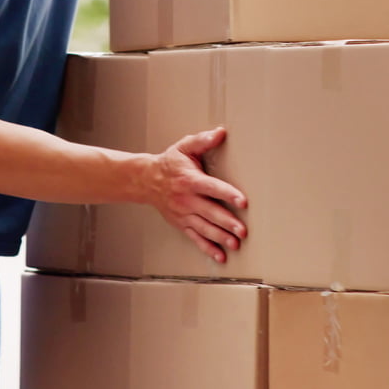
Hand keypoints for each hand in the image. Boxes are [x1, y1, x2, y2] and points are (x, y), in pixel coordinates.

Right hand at [144, 127, 249, 263]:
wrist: (146, 181)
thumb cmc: (170, 164)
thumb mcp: (184, 147)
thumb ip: (203, 140)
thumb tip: (221, 133)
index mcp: (190, 180)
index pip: (212, 187)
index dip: (228, 194)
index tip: (243, 201)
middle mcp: (187, 199)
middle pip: (210, 212)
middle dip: (227, 222)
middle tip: (242, 230)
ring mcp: (184, 214)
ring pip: (204, 228)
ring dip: (220, 237)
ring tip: (235, 243)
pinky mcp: (182, 224)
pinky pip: (195, 238)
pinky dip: (208, 248)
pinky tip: (220, 255)